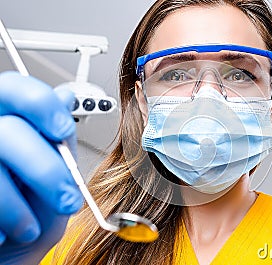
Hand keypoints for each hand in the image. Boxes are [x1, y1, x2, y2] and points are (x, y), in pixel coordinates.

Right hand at [0, 72, 82, 263]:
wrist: (5, 259)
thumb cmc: (26, 215)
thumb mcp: (50, 180)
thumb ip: (57, 144)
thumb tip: (64, 99)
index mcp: (8, 125)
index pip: (17, 90)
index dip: (42, 105)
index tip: (62, 131)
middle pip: (8, 131)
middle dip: (46, 170)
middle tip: (68, 200)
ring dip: (17, 205)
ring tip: (30, 227)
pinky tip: (2, 233)